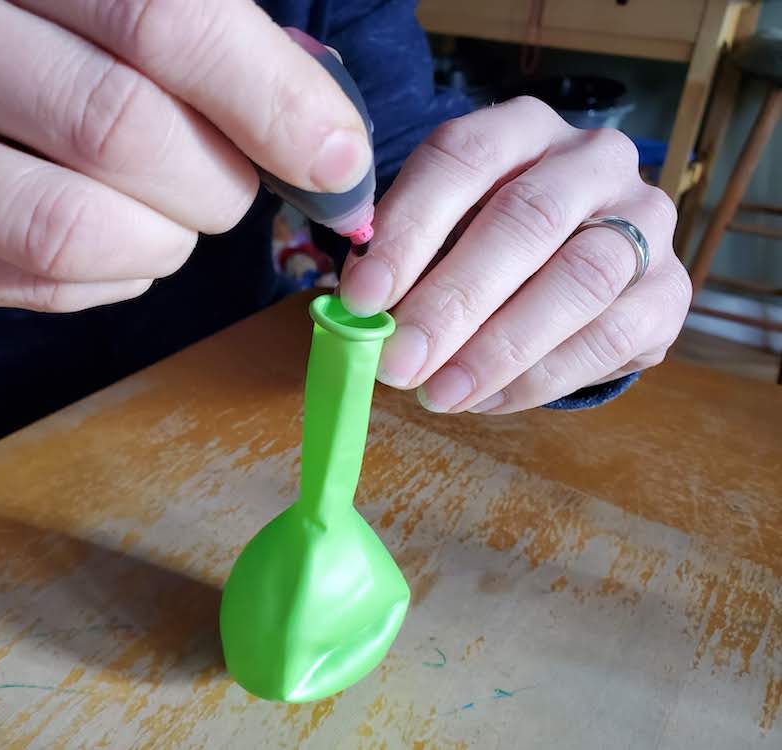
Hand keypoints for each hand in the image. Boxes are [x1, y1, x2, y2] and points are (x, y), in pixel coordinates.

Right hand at [0, 0, 369, 319]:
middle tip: (235, 188)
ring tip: (170, 218)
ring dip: (168, 242)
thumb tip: (323, 132)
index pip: (157, 18)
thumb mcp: (85, 4)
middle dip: (220, 184)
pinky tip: (111, 242)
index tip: (338, 159)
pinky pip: (39, 288)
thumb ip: (194, 40)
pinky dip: (114, 277)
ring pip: (76, 231)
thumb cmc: (1, 34)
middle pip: (120, 129)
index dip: (270, 97)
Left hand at [340, 97, 690, 413]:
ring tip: (439, 394)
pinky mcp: (670, 288)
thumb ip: (406, 257)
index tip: (363, 297)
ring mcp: (644, 220)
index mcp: (521, 128)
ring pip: (581, 279)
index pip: (462, 157)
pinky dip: (541, 378)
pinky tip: (486, 400)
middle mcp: (592, 161)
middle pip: (527, 220)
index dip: (408, 229)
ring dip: (500, 347)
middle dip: (454, 300)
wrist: (583, 264)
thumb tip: (360, 310)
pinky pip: (611, 337)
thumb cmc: (488, 241)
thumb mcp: (443, 230)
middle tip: (399, 363)